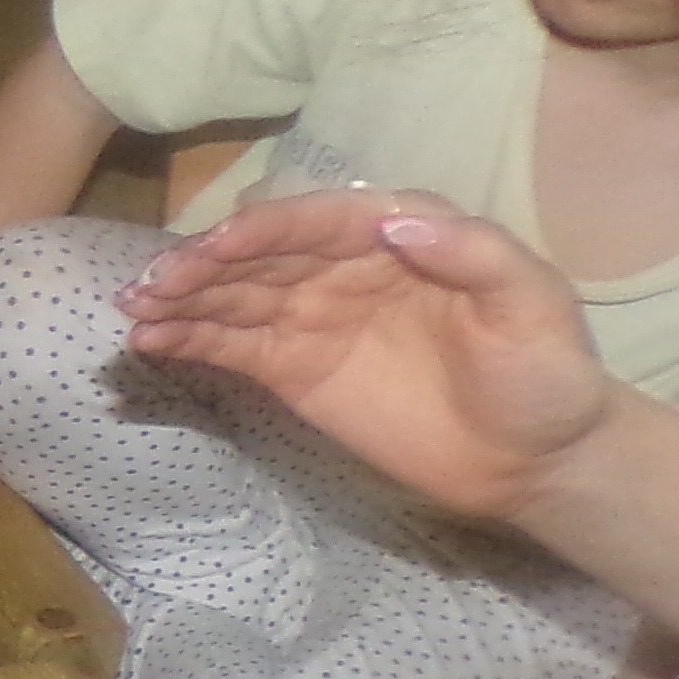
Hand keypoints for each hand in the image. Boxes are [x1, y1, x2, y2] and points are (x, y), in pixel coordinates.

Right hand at [118, 192, 610, 524]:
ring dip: (183, 297)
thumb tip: (392, 221)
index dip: (267, 228)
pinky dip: (190, 340)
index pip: (320, 219)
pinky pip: (233, 345)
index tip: (219, 244)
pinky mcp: (296, 367)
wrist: (536, 458)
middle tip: (153, 282)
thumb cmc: (545, 375)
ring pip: (236, 295)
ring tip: (133, 308)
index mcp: (401, 232)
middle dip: (205, 263)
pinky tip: (151, 341)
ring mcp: (316, 315)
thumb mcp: (532, 305)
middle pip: (263, 254)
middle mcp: (347, 263)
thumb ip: (472, 255)